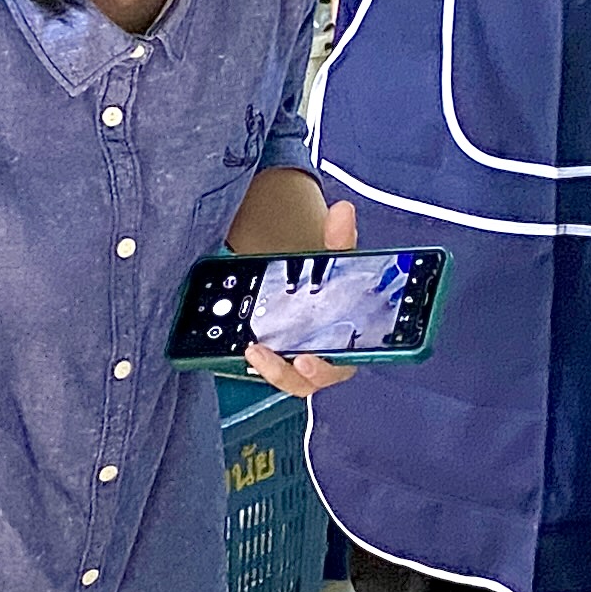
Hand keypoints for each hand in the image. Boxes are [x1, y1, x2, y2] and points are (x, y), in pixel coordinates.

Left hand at [244, 195, 363, 398]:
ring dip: (268, 369)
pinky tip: (240, 344)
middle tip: (262, 355)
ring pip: (284, 378)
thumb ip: (340, 239)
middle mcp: (325, 361)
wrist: (311, 285)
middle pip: (305, 380)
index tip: (304, 361)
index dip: (323, 368)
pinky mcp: (278, 361)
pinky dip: (256, 360)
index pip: (340, 366)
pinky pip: (268, 367)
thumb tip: (343, 210)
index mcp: (350, 345)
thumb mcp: (337, 261)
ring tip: (251, 350)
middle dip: (285, 373)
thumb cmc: (333, 283)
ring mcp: (299, 364)